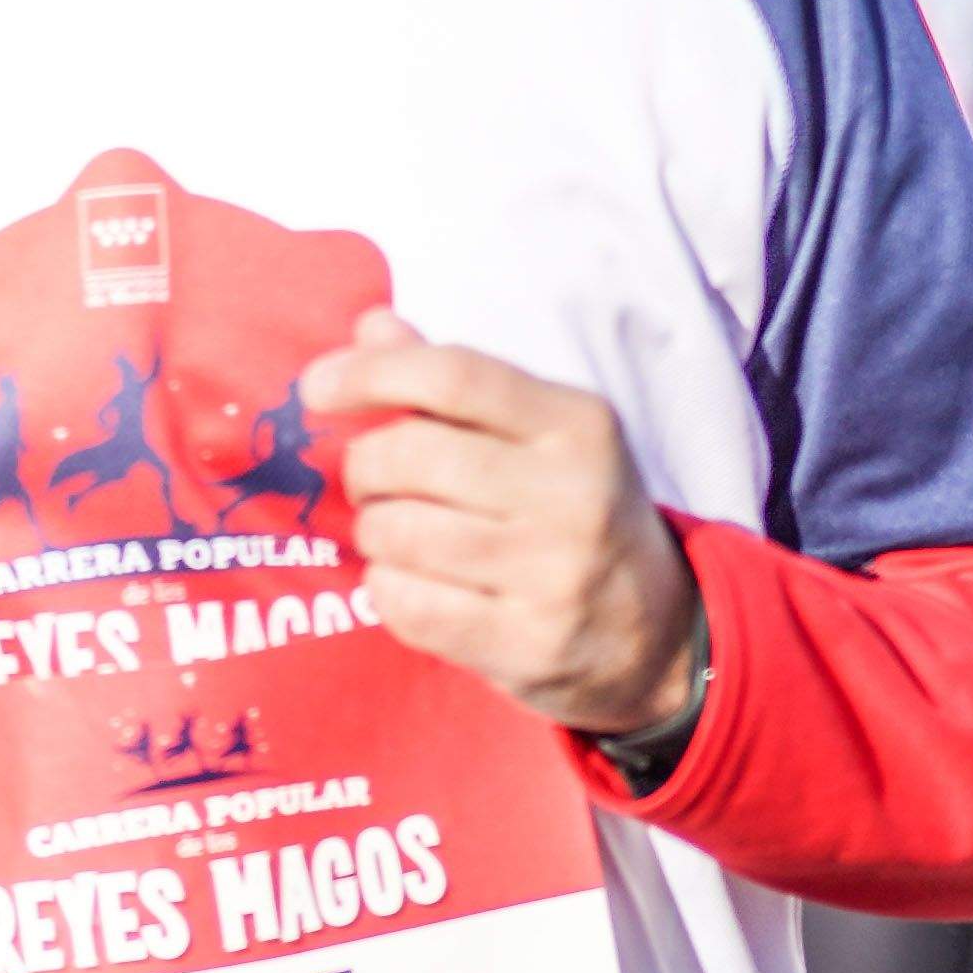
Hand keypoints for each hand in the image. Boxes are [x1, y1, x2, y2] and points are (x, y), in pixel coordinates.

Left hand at [296, 311, 700, 742]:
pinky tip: (408, 582)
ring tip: (395, 533)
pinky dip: (386, 588)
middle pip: (413, 455)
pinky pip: (409, 606)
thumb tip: (371, 327)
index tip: (317, 388)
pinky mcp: (528, 646)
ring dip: (374, 531)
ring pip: (400, 533)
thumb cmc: (575, 513)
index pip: (454, 374)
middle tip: (371, 480)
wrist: (656, 635)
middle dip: (364, 465)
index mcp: (577, 423)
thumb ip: (455, 382)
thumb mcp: (540, 435)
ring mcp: (554, 575)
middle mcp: (572, 494)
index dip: (370, 373)